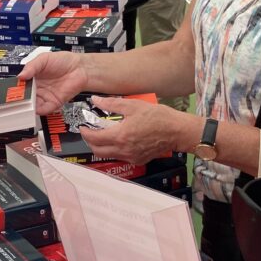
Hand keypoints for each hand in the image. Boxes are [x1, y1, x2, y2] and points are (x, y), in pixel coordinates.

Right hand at [17, 51, 88, 114]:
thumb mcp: (43, 59)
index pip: (20, 86)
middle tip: (13, 102)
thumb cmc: (62, 61)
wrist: (80, 68)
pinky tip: (35, 108)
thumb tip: (20, 76)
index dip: (15, 89)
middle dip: (19, 101)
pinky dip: (39, 111)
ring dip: (28, 107)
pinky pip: (45, 109)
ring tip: (23, 106)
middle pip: (25, 98)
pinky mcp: (54, 103)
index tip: (9, 92)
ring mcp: (45, 97)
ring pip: (33, 105)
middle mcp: (37, 89)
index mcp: (32, 78)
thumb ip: (31, 67)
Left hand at [80, 96, 194, 163]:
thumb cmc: (159, 117)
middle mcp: (124, 150)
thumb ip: (111, 104)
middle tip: (90, 132)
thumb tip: (96, 100)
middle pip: (98, 150)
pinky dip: (114, 150)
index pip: (94, 138)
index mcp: (120, 136)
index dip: (85, 133)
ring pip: (108, 155)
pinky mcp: (138, 160)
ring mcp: (131, 157)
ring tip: (103, 135)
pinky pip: (120, 157)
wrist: (177, 131)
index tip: (83, 127)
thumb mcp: (133, 105)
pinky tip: (119, 140)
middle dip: (90, 142)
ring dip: (102, 147)